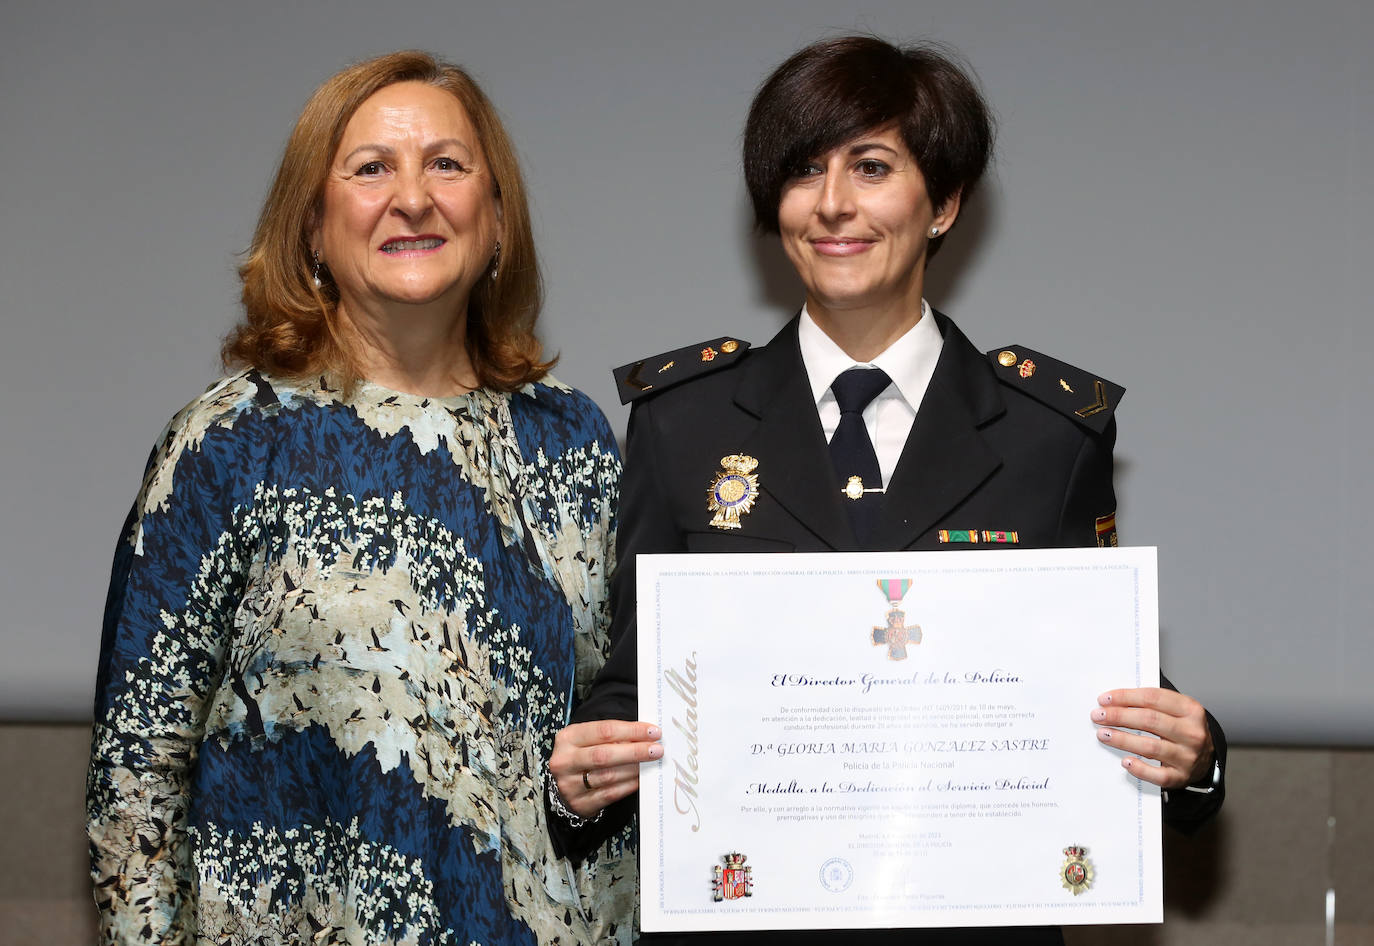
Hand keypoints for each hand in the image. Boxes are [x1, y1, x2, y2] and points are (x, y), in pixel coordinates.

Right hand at [549, 720, 662, 817]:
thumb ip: (613, 736)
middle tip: (656, 750)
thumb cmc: (583, 755)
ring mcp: (570, 784)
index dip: (631, 730)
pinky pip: (610, 794)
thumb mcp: (589, 738)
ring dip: (635, 769)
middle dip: (635, 751)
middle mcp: (565, 761)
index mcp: (568, 738)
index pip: (604, 731)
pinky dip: (629, 785)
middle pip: (604, 755)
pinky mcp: (580, 803)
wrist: (564, 783)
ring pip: (609, 776)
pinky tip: (641, 779)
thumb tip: (646, 736)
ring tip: (652, 764)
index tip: (653, 732)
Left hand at [1092, 688, 1213, 789]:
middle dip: (1119, 716)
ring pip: (1150, 747)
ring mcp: (1188, 756)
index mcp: (1191, 709)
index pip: (1153, 698)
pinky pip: (1158, 775)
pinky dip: (1140, 769)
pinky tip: (1126, 761)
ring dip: (1122, 740)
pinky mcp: (1181, 777)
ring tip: (1103, 734)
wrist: (1207, 757)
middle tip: (1098, 715)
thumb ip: (1151, 703)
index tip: (1105, 699)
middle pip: (1149, 720)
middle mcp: (1192, 733)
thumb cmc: (1183, 728)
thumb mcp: (1176, 709)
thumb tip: (1114, 700)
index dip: (1126, 697)